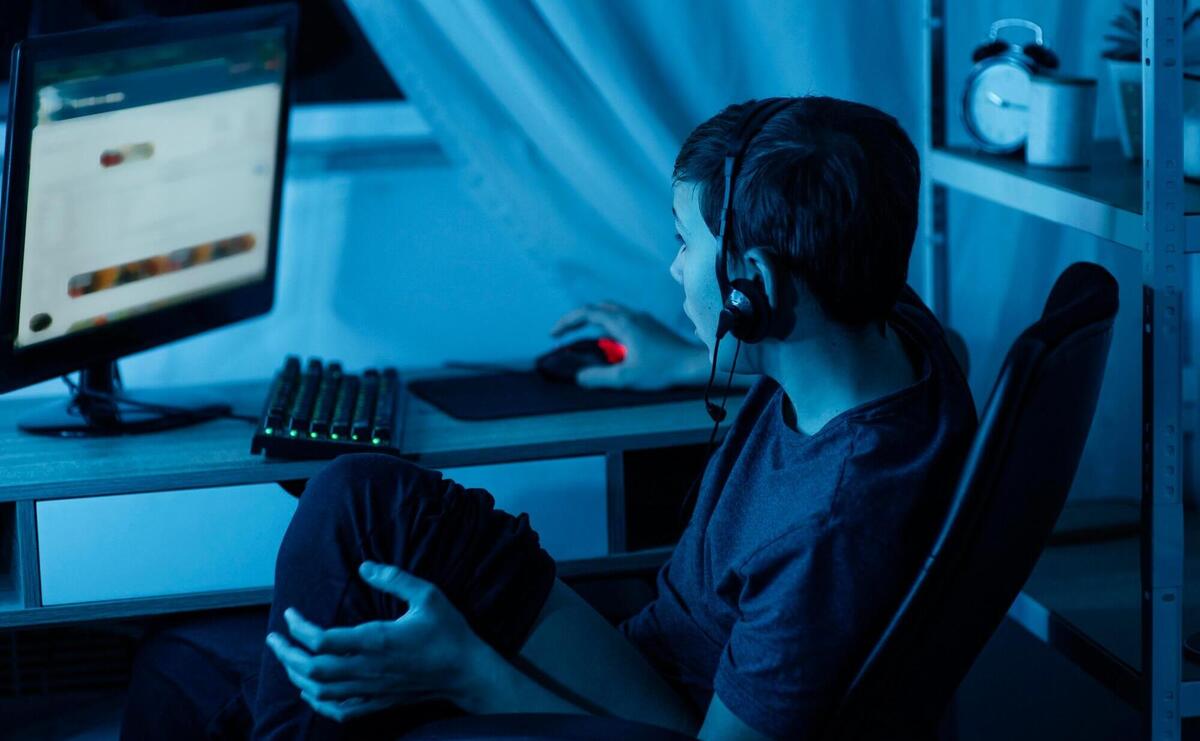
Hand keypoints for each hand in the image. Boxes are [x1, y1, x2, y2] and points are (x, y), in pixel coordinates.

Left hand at [266, 561, 485, 722]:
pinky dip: (318, 703)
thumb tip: (365, 566)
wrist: (467, 673)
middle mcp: (369, 669)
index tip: (291, 614)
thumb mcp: (428, 595)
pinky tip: (311, 692)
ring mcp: (372, 689)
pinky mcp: (378, 702)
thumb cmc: (449, 633)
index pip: (323, 640)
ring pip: (320, 692)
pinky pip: (339, 711)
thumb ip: (395, 578)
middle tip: (274, 639)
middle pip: (312, 670)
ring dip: (297, 677)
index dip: (299, 628)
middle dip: (286, 654)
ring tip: (287, 660)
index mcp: (377, 641)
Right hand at [549, 301, 706, 389]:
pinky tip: (612, 344)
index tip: (554, 334)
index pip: (586, 313)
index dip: (566, 322)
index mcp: (622, 323)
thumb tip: (579, 377)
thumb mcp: (626, 378)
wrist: (694, 364)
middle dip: (578, 319)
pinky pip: (623, 319)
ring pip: (611, 312)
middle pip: (598, 308)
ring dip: (594, 322)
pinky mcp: (651, 326)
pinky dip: (609, 326)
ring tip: (586, 340)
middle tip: (565, 333)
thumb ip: (599, 377)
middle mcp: (631, 315)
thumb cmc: (662, 370)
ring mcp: (643, 319)